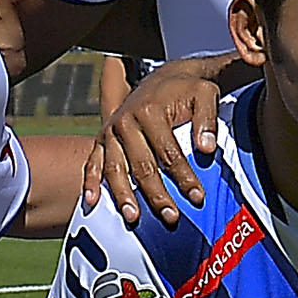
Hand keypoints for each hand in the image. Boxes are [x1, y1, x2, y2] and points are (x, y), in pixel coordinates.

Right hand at [92, 56, 238, 225]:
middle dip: (156, 194)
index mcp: (150, 112)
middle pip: (141, 165)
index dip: (183, 177)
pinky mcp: (101, 139)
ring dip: (123, 195)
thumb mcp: (205, 94)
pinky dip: (90, 182)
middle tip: (170, 217)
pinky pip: (92, 163)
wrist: (162, 79)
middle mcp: (125, 122)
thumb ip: (207, 120)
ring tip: (133, 218)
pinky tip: (91, 202)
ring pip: (115, 169)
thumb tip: (207, 149)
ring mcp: (110, 131)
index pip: (168, 152)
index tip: (197, 197)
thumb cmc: (187, 91)